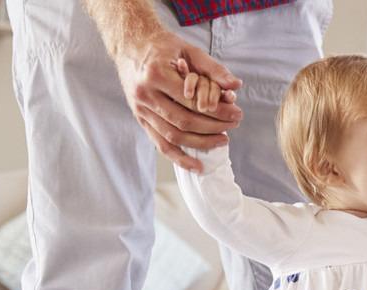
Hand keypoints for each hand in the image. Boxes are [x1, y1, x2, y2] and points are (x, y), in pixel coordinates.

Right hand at [114, 30, 243, 171]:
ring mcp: (140, 110)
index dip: (217, 111)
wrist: (130, 45)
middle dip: (213, 127)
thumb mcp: (188, 50)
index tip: (236, 113)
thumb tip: (235, 85)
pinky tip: (197, 166)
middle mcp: (145, 95)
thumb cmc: (163, 47)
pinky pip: (161, 145)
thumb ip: (212, 68)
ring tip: (222, 140)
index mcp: (156, 75)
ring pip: (173, 136)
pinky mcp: (140, 120)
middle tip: (233, 125)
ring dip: (201, 142)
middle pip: (184, 121)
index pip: (192, 101)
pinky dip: (179, 158)